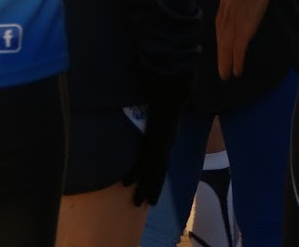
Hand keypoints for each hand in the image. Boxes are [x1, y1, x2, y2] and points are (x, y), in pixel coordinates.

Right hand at [123, 72, 190, 205]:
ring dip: (144, 188)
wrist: (172, 93)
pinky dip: (134, 174)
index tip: (155, 189)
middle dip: (154, 189)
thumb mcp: (165, 113)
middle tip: (149, 204)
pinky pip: (142, 162)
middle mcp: (165, 146)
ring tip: (137, 203)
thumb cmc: (169, 98)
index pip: (163, 164)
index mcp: (168, 140)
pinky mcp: (153, 143)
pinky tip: (126, 184)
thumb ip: (161, 118)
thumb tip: (156, 116)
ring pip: (151, 173)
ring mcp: (160, 146)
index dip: (159, 177)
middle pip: (159, 173)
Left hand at [216, 0, 272, 79]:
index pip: (221, 29)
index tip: (222, 50)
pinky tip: (236, 71)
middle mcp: (226, 19)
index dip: (221, 41)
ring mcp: (234, 25)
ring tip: (226, 75)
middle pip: (222, 41)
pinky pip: (238, 49)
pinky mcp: (244, 29)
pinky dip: (236, 61)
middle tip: (222, 72)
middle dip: (222, 57)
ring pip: (227, 48)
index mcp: (224, 9)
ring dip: (226, 63)